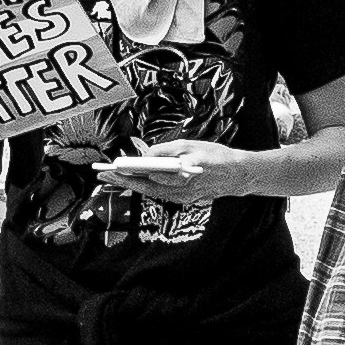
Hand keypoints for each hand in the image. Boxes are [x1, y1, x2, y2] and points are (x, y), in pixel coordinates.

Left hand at [92, 138, 240, 207]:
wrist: (242, 174)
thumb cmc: (216, 156)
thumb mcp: (190, 145)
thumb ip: (166, 150)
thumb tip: (144, 155)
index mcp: (185, 174)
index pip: (153, 177)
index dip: (132, 174)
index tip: (114, 169)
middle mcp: (185, 190)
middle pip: (148, 188)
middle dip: (124, 182)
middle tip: (102, 176)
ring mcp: (187, 197)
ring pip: (154, 193)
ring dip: (132, 186)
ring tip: (112, 178)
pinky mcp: (188, 199)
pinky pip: (163, 194)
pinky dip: (147, 188)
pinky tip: (134, 182)